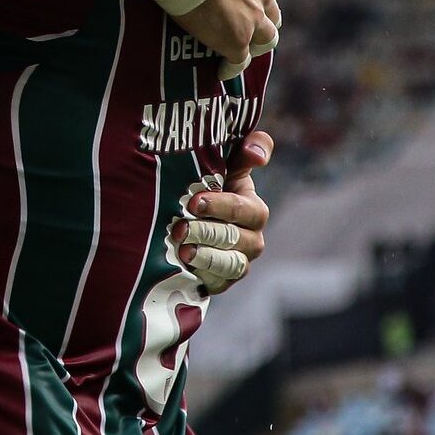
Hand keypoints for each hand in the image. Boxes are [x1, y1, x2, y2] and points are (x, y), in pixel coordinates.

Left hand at [172, 131, 272, 292]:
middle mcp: (252, 240)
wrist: (186, 221)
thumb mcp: (227, 163)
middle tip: (178, 228)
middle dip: (205, 232)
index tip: (193, 202)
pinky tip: (183, 269)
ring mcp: (238, 264)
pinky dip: (202, 277)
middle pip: (233, 239)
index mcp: (254, 210)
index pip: (244, 210)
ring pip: (229, 265)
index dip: (221, 206)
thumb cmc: (209, 186)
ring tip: (182, 251)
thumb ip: (247, 150)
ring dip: (205, 257)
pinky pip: (218, 284)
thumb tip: (256, 152)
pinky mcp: (222, 282)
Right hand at [174, 0, 280, 68]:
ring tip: (241, 51)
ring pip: (267, 40)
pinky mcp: (236, 40)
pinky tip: (222, 71)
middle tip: (247, 26)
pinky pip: (239, 61)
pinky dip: (232, 67)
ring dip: (256, 45)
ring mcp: (252, 18)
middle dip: (264, 20)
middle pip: (274, 14)